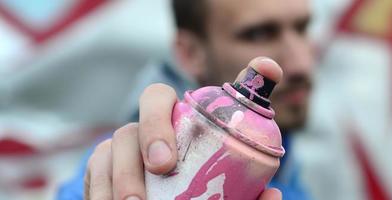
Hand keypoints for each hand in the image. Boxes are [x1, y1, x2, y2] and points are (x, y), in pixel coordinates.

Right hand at [84, 57, 282, 199]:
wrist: (183, 193)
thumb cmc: (208, 181)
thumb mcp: (230, 171)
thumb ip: (250, 179)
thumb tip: (274, 192)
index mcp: (175, 120)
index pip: (157, 98)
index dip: (155, 122)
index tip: (164, 162)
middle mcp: (143, 131)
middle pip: (126, 132)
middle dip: (129, 168)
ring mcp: (118, 152)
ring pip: (103, 157)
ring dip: (111, 186)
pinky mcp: (100, 173)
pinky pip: (92, 178)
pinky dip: (97, 194)